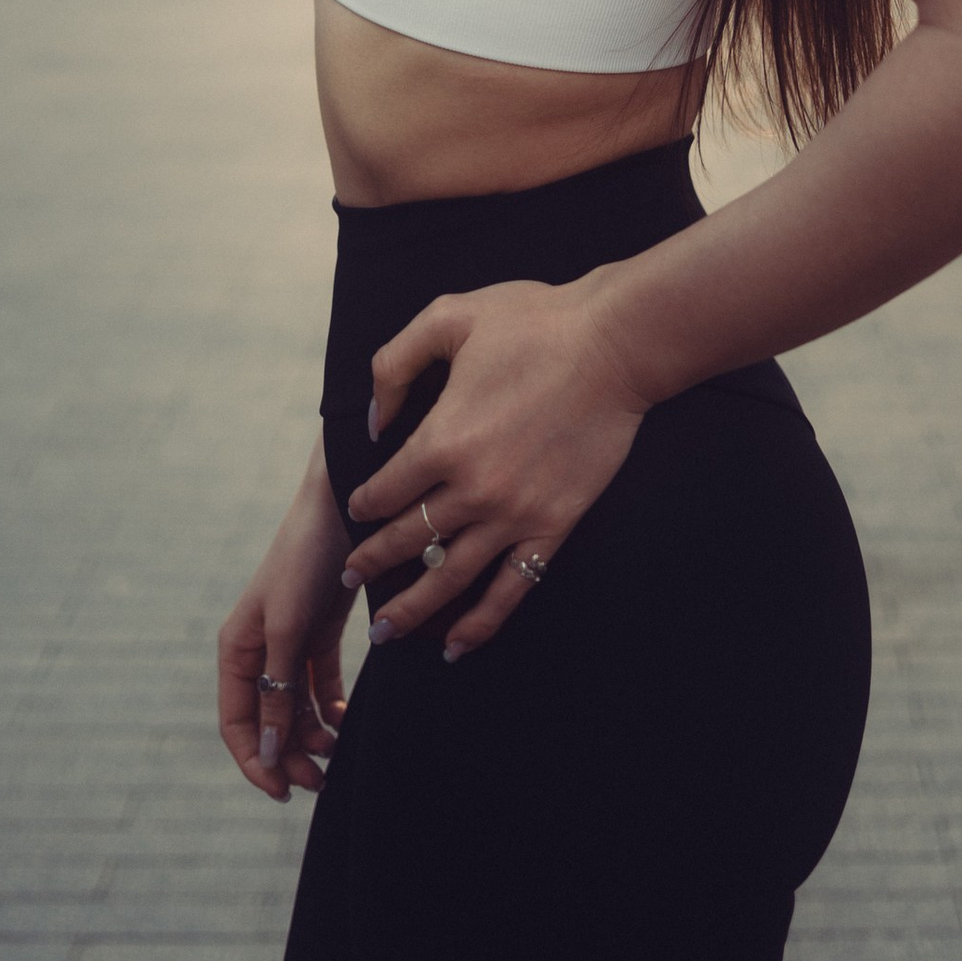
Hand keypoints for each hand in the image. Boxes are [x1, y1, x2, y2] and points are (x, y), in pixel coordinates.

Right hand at [217, 448, 353, 804]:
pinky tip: (346, 723)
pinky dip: (330, 710)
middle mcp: (259, 650)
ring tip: (337, 757)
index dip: (255, 762)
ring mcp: (289, 643)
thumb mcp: (288, 630)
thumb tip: (270, 752)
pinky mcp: (319, 634)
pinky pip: (318, 687)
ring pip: (295, 709)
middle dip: (290, 756)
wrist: (343, 506)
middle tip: (321, 784)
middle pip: (268, 721)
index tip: (282, 793)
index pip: (237, 723)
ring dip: (311, 738)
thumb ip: (278, 690)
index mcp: (237, 649)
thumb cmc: (304, 561)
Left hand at [339, 272, 646, 663]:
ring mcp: (514, 513)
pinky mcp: (553, 525)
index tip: (354, 511)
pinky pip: (510, 586)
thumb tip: (374, 421)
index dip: (362, 504)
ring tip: (384, 631)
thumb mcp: (449, 317)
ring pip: (450, 576)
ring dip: (412, 608)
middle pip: (408, 540)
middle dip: (371, 563)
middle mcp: (472, 488)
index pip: (384, 491)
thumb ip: (396, 364)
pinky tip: (458, 644)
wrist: (614, 344)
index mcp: (441, 439)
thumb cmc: (533, 321)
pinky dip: (482, 621)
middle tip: (347, 579)